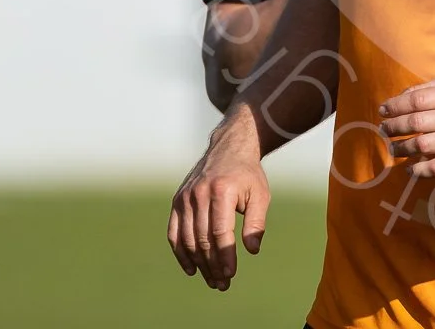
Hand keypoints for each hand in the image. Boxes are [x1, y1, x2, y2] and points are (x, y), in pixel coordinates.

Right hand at [166, 107, 270, 291]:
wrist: (228, 149)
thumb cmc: (247, 175)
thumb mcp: (260, 194)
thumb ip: (256, 222)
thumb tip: (252, 250)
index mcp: (221, 190)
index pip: (220, 232)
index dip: (225, 256)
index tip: (231, 274)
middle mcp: (198, 194)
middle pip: (202, 240)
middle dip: (212, 265)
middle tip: (223, 284)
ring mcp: (185, 197)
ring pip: (187, 240)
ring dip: (198, 264)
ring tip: (212, 280)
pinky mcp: (177, 201)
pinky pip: (174, 233)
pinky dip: (181, 254)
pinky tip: (192, 269)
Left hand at [379, 77, 434, 178]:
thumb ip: (429, 88)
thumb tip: (400, 97)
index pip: (418, 99)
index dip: (396, 105)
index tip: (383, 110)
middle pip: (417, 122)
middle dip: (394, 127)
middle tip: (383, 130)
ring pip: (422, 145)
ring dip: (401, 148)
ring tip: (393, 148)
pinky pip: (434, 168)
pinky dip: (417, 170)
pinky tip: (409, 168)